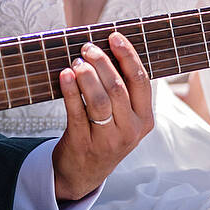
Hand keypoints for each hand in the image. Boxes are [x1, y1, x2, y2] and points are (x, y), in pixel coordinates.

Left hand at [51, 33, 153, 201]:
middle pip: (118, 88)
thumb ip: (121, 89)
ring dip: (87, 76)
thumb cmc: (103, 134)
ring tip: (77, 61)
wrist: (83, 173)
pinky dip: (70, 91)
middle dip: (102, 63)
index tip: (114, 36)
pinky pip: (76, 112)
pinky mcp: (83, 144)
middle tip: (88, 47)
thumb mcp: (122, 118)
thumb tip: (106, 48)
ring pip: (100, 100)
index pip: (140, 81)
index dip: (127, 55)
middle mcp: (130, 130)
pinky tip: (65, 76)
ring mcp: (107, 140)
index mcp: (144, 120)